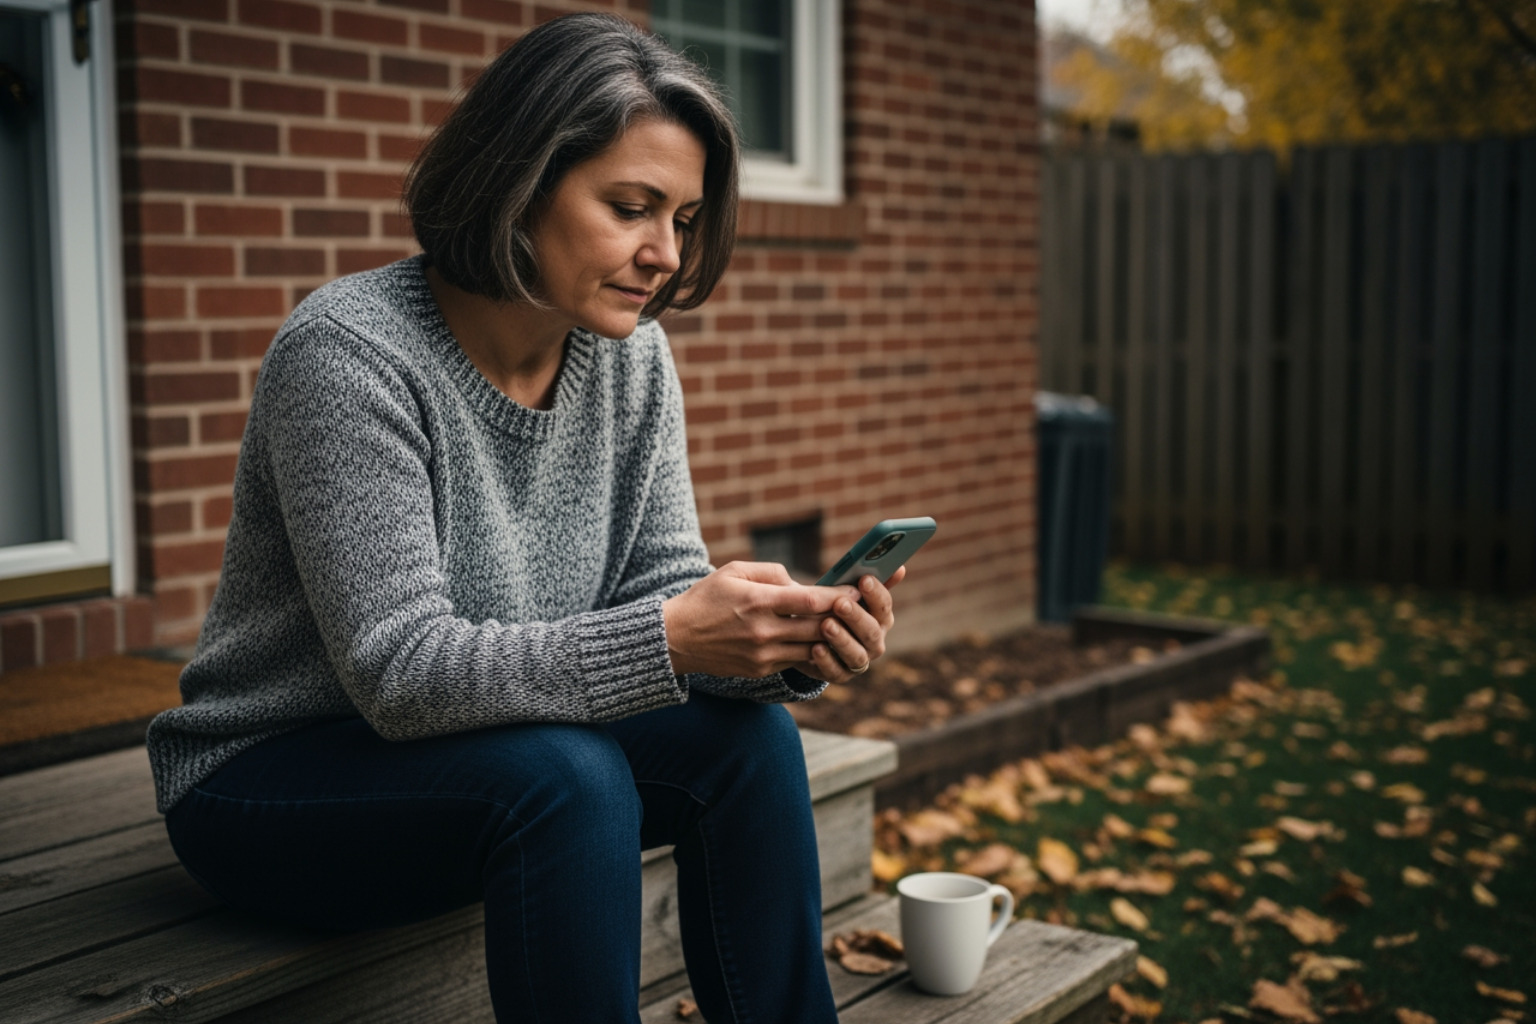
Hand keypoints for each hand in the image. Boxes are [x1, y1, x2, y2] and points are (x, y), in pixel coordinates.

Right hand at [662, 562, 858, 677]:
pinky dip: (810, 651)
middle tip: (859, 609)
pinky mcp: (760, 670)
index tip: (856, 591)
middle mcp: (763, 631)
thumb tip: (802, 584)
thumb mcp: (735, 571)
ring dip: (829, 638)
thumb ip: (772, 573)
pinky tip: (818, 641)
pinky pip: (795, 661)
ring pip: (811, 649)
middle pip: (818, 627)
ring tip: (843, 626)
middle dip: (841, 618)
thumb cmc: (706, 598)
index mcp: (758, 601)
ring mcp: (762, 655)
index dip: (838, 596)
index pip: (810, 600)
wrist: (675, 639)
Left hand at [795, 566, 904, 683]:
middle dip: (856, 617)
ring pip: (857, 654)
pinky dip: (826, 661)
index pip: (884, 606)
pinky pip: (835, 671)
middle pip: (871, 631)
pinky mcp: (840, 674)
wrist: (809, 637)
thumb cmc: (831, 608)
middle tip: (840, 603)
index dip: (876, 593)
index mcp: (880, 618)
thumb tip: (900, 568)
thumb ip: (863, 579)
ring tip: (826, 625)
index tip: (864, 579)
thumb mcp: (842, 591)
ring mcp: (859, 660)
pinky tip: (815, 648)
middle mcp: (874, 641)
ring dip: (842, 639)